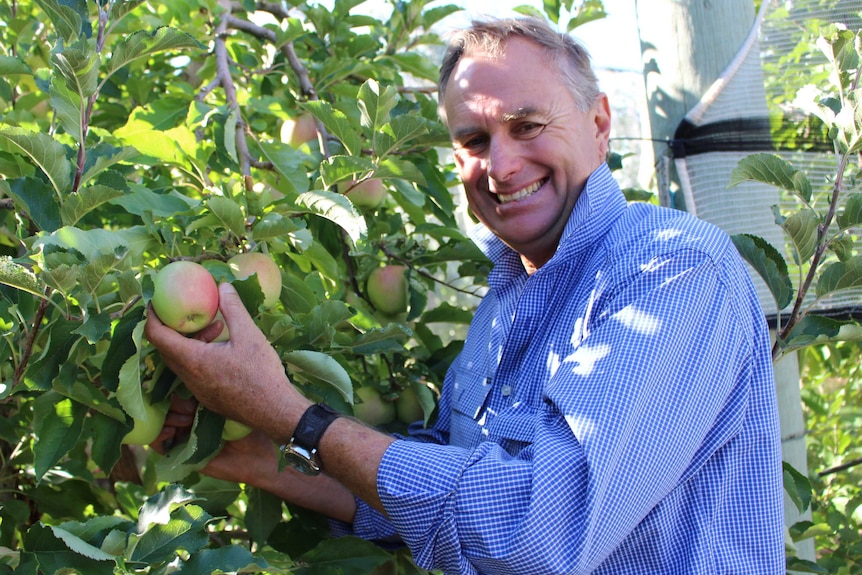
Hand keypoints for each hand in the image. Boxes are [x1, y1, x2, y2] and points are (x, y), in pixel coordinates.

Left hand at [144, 282, 309, 441]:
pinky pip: (194, 373)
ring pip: (182, 361)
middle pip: (167, 349)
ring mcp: (197, 390)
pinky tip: (223, 349)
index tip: (154, 302)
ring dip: (191, 342)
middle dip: (173, 327)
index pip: (157, 336)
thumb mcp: (249, 335)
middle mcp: (189, 377)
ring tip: (217, 327)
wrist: (274, 411)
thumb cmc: (261, 373)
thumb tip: (223, 286)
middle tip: (185, 311)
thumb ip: (233, 309)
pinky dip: (200, 356)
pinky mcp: (208, 398)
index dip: (151, 317)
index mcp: (193, 360)